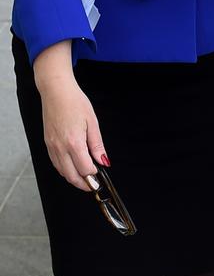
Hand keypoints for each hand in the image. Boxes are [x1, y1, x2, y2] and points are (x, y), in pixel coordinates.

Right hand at [33, 42, 108, 190]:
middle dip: (83, 184)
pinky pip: (55, 163)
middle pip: (71, 176)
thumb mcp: (92, 122)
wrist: (56, 91)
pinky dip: (64, 169)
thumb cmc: (75, 102)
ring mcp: (51, 146)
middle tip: (93, 184)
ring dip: (73, 178)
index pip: (84, 169)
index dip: (93, 175)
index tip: (100, 175)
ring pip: (62, 172)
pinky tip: (72, 166)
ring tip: (85, 177)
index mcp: (74, 142)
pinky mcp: (47, 143)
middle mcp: (60, 148)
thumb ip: (97, 144)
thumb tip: (103, 161)